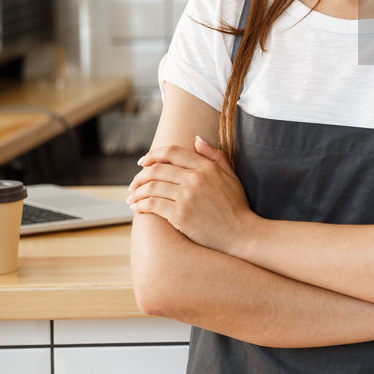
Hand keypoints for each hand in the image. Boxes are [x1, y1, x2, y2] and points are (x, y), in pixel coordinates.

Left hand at [127, 135, 256, 255]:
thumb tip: (197, 139)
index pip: (172, 152)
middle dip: (140, 176)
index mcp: (207, 167)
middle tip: (133, 184)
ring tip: (132, 197)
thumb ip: (215, 156)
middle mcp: (196, 179)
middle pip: (157, 170)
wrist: (241, 234)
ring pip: (151, 187)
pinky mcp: (180, 215)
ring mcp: (187, 197)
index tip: (142, 162)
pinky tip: (137, 208)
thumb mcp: (231, 176)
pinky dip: (140, 205)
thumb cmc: (237, 206)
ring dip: (137, 192)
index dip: (153, 155)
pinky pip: (152, 205)